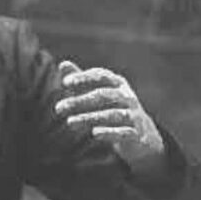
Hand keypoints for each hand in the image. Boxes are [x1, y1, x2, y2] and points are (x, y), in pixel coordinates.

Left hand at [54, 60, 166, 178]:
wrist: (143, 135)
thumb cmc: (113, 108)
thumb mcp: (98, 93)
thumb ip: (81, 81)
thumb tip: (62, 64)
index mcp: (117, 84)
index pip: (101, 76)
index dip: (84, 78)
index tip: (65, 82)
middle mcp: (127, 97)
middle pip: (103, 96)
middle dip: (80, 101)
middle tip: (58, 108)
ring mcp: (133, 116)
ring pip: (112, 115)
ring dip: (89, 118)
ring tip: (69, 123)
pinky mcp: (136, 134)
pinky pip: (124, 133)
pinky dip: (109, 133)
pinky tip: (94, 133)